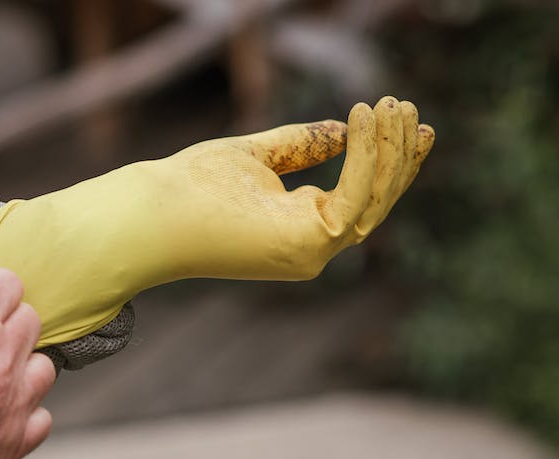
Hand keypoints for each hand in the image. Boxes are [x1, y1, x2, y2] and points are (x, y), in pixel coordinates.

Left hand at [0, 96, 434, 346]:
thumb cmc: (190, 188)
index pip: (360, 198)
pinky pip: (353, 196)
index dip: (387, 162)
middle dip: (398, 156)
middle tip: (409, 109)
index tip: (405, 121)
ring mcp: (311, 253)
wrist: (148, 213)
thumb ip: (302, 145)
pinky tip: (364, 119)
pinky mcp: (306, 243)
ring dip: (389, 153)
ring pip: (372, 201)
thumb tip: (345, 129)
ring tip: (393, 106)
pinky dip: (366, 157)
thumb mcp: (257, 156)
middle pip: (375, 202)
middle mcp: (312, 250)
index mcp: (299, 231)